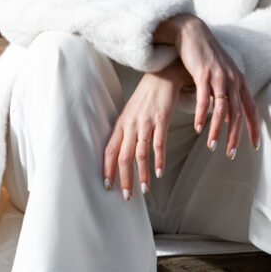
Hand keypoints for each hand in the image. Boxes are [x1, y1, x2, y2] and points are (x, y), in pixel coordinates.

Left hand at [103, 66, 188, 196]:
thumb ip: (127, 131)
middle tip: (126, 196)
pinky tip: (159, 172)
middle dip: (124, 178)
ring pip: (139, 153)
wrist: (162, 75)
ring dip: (141, 174)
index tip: (107, 186)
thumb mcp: (132, 113)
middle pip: (122, 156)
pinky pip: (158, 144)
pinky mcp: (160, 119)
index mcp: (121, 124)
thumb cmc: (147, 96)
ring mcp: (145, 122)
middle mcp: (130, 124)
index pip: (109, 150)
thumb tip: (123, 152)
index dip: (107, 169)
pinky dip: (158, 160)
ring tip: (144, 190)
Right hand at [154, 13, 261, 157]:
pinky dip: (201, 115)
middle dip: (235, 136)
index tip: (255, 146)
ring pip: (222, 109)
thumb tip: (230, 114)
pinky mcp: (203, 74)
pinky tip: (198, 129)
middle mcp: (232, 79)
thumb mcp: (222, 72)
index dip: (254, 128)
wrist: (192, 31)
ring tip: (212, 146)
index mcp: (239, 80)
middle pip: (238, 114)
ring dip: (218, 130)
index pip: (251, 109)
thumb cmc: (206, 54)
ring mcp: (218, 76)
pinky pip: (204, 100)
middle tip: (230, 154)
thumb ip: (228, 91)